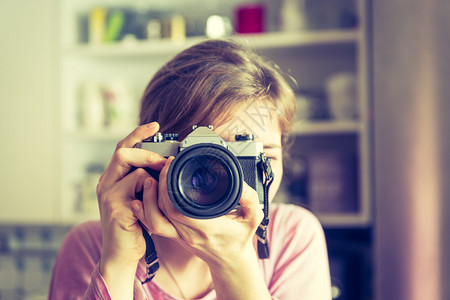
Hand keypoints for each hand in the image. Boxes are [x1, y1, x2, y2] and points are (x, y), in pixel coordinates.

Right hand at [95, 122, 165, 297]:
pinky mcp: (117, 210)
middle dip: (148, 153)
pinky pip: (139, 191)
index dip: (137, 134)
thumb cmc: (134, 224)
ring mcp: (109, 197)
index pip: (122, 148)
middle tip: (165, 162)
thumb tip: (165, 162)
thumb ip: (143, 180)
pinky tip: (155, 203)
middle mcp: (105, 184)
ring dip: (153, 176)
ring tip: (161, 189)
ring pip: (134, 171)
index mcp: (111, 179)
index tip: (155, 125)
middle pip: (123, 153)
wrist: (122, 253)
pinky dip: (152, 192)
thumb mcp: (137, 197)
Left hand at [132, 156, 263, 267]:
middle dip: (158, 186)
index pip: (179, 208)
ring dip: (148, 199)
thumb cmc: (240, 240)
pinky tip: (142, 198)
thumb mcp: (253, 218)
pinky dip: (144, 211)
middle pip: (162, 210)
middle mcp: (190, 233)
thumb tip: (241, 184)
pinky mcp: (175, 236)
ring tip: (151, 179)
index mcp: (208, 228)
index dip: (169, 187)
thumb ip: (250, 199)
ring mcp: (180, 236)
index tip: (172, 166)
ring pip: (154, 219)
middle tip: (162, 167)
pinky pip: (154, 225)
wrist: (231, 263)